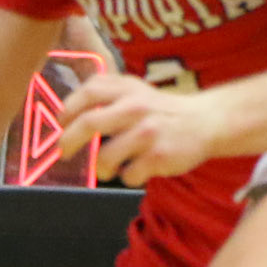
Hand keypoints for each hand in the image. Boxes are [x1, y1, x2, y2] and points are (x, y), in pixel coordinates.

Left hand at [57, 73, 221, 183]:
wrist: (206, 121)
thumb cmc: (162, 110)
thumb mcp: (137, 90)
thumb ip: (108, 93)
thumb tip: (68, 112)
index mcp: (127, 89)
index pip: (89, 92)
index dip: (68, 109)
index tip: (61, 123)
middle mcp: (136, 107)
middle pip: (89, 124)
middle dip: (69, 142)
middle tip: (63, 152)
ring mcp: (147, 133)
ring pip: (105, 157)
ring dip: (101, 168)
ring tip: (108, 169)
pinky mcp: (158, 156)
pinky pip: (129, 175)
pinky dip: (128, 177)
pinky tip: (138, 170)